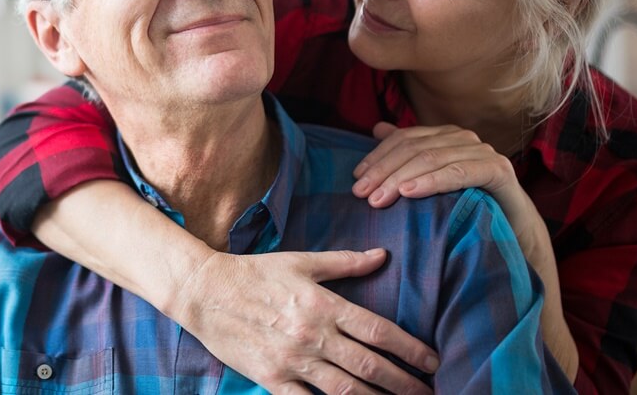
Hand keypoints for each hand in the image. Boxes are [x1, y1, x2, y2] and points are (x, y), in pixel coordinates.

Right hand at [168, 248, 437, 394]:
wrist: (204, 292)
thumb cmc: (254, 272)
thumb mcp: (300, 261)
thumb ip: (344, 262)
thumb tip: (382, 256)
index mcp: (323, 304)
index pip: (378, 331)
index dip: (410, 348)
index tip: (432, 360)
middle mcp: (312, 335)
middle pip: (369, 365)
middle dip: (404, 381)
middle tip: (429, 391)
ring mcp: (292, 360)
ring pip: (345, 389)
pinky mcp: (272, 379)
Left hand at [352, 123, 520, 208]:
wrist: (514, 231)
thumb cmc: (468, 205)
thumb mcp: (432, 180)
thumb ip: (408, 152)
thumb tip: (377, 129)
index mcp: (445, 136)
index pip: (403, 139)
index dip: (377, 157)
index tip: (356, 179)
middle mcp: (463, 138)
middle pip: (414, 148)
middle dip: (383, 171)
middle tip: (361, 194)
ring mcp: (482, 151)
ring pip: (432, 158)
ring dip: (401, 178)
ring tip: (379, 198)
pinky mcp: (498, 170)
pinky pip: (458, 172)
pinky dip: (432, 181)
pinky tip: (410, 192)